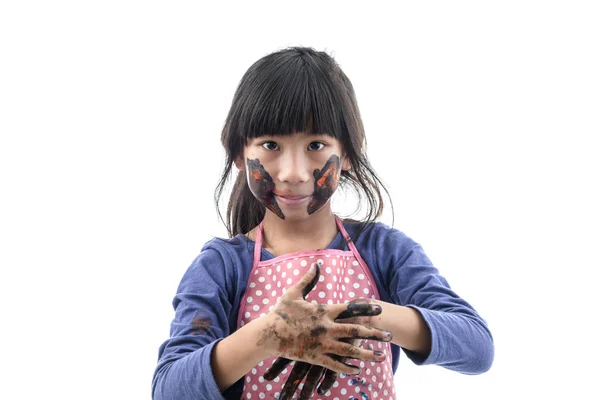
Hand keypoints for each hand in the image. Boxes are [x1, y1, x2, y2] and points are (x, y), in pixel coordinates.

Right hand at [261, 263, 390, 398]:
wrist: (267, 334)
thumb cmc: (280, 312)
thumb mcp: (294, 293)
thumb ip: (308, 279)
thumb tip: (317, 263)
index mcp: (323, 311)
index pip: (350, 309)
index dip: (366, 309)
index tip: (380, 309)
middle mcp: (326, 328)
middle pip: (355, 331)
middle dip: (374, 334)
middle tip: (389, 336)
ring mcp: (322, 344)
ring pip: (349, 350)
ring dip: (367, 353)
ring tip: (381, 356)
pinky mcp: (315, 357)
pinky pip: (335, 364)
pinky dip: (347, 367)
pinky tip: (358, 369)